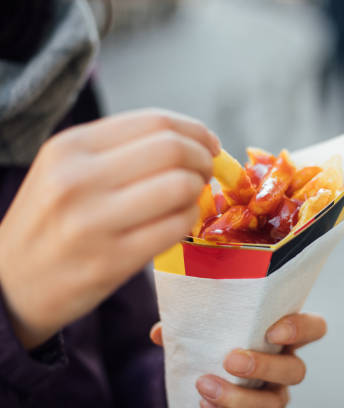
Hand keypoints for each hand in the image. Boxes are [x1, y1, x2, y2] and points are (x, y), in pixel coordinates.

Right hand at [0, 109, 219, 348]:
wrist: (10, 286)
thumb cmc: (52, 222)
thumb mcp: (67, 170)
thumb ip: (123, 150)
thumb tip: (194, 140)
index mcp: (70, 147)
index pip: (155, 122)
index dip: (195, 130)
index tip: (209, 143)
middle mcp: (77, 179)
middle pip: (173, 150)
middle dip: (204, 158)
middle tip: (205, 171)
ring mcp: (93, 223)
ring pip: (180, 186)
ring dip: (198, 191)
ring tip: (190, 198)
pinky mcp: (111, 261)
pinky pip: (176, 226)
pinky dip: (189, 220)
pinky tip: (178, 223)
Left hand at [150, 313, 326, 407]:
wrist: (203, 378)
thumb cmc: (214, 343)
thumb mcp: (206, 330)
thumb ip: (191, 326)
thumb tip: (161, 333)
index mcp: (282, 335)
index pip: (315, 328)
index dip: (301, 328)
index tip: (271, 330)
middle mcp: (285, 366)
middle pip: (296, 370)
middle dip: (264, 366)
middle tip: (231, 360)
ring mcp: (274, 396)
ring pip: (274, 403)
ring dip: (240, 397)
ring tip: (206, 387)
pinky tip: (203, 405)